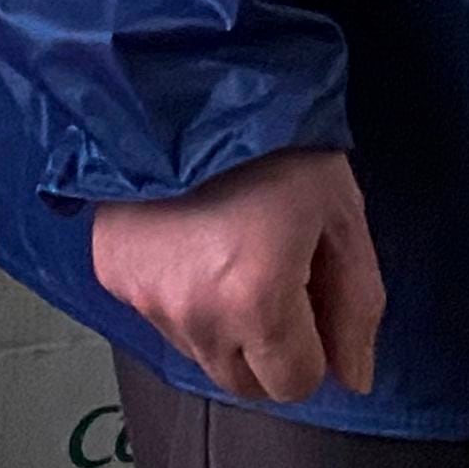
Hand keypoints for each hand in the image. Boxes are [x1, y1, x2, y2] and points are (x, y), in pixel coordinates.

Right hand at [90, 148, 382, 406]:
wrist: (186, 83)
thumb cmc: (276, 143)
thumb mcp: (341, 216)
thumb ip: (356, 305)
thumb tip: (355, 378)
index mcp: (257, 304)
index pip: (295, 384)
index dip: (315, 347)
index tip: (311, 297)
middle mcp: (195, 316)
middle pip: (243, 382)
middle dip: (269, 348)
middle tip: (275, 277)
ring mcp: (145, 298)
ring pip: (199, 353)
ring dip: (221, 326)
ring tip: (229, 251)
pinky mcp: (112, 276)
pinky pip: (157, 314)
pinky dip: (178, 295)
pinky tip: (189, 239)